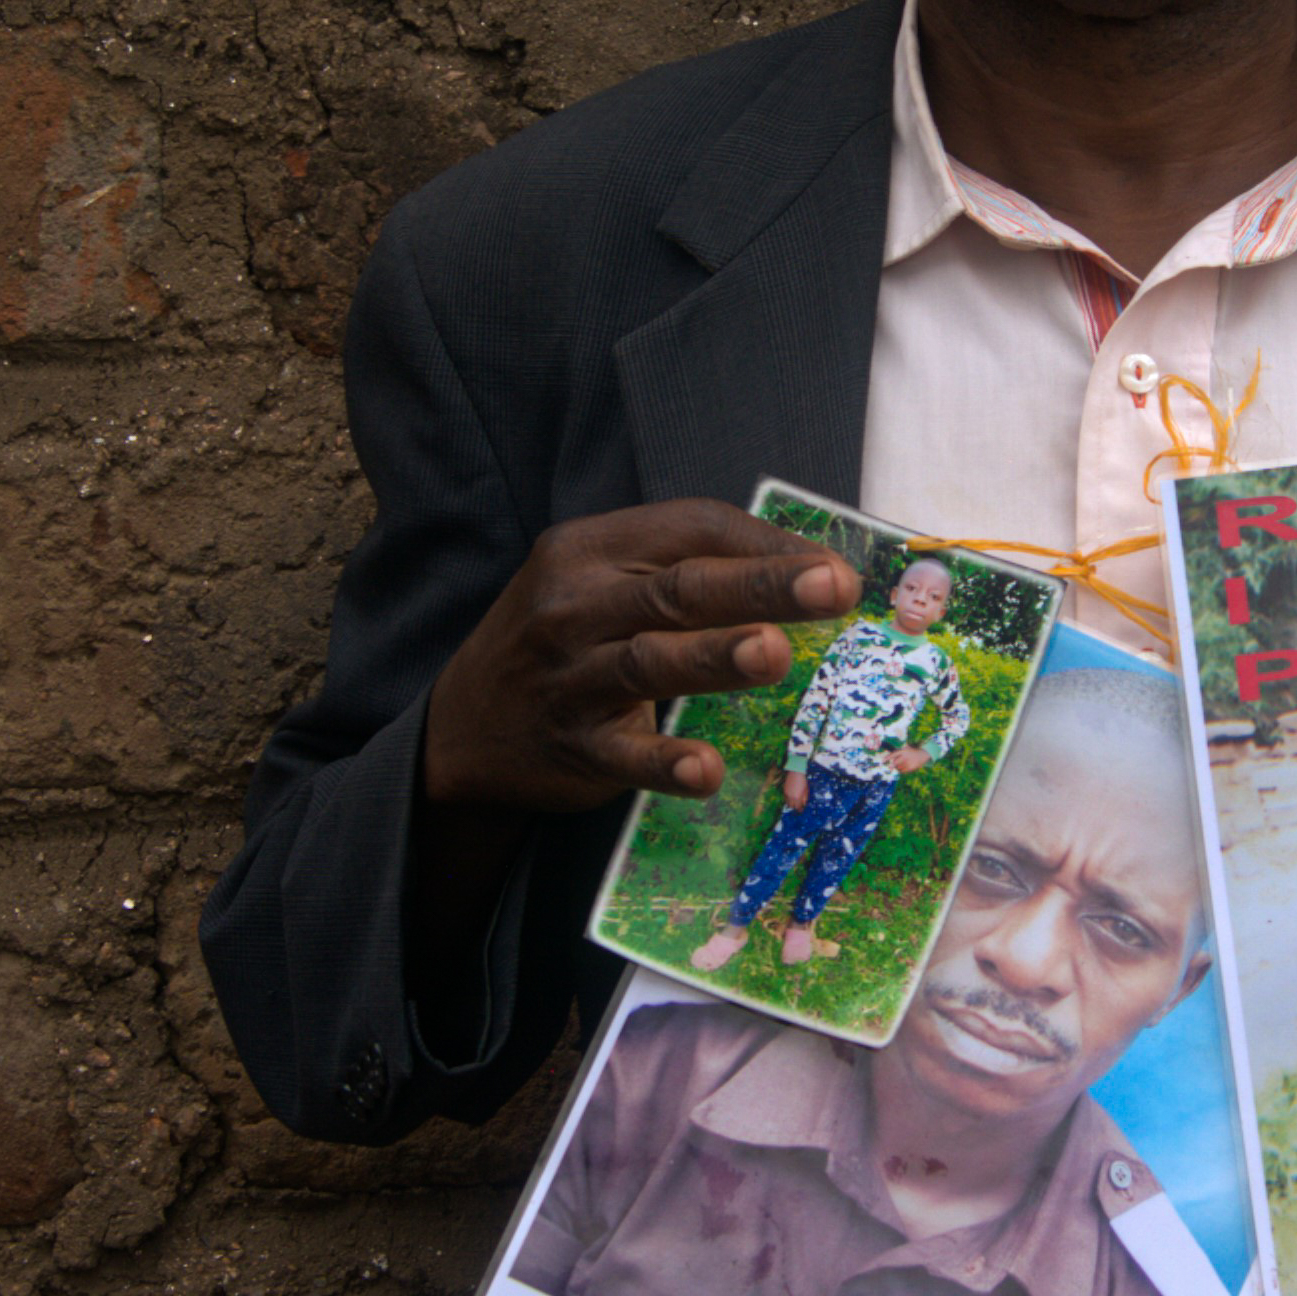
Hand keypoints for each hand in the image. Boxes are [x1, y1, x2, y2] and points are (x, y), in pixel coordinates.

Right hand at [422, 500, 856, 814]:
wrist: (464, 728)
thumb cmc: (563, 641)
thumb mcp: (597, 582)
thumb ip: (678, 569)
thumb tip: (799, 567)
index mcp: (589, 549)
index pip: (689, 528)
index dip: (764, 541)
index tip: (833, 561)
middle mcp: (576, 605)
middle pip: (681, 588)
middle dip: (761, 586)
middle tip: (832, 586)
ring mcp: (571, 678)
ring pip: (651, 661)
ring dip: (716, 656)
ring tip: (775, 652)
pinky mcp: (575, 748)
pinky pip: (625, 755)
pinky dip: (665, 762)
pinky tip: (705, 768)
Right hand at [781, 768, 808, 812]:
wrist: (796, 773)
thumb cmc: (803, 781)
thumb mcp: (806, 790)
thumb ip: (804, 798)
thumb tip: (804, 804)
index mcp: (798, 798)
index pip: (798, 807)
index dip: (800, 809)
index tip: (801, 810)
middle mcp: (791, 797)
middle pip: (792, 806)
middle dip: (795, 807)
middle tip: (798, 807)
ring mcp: (787, 794)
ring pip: (787, 803)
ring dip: (791, 804)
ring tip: (794, 804)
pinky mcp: (784, 791)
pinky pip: (785, 799)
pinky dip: (787, 800)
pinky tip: (790, 799)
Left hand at [887, 746, 927, 773]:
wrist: (923, 754)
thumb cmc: (911, 752)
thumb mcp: (906, 748)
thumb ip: (898, 752)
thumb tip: (890, 759)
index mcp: (903, 751)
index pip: (893, 754)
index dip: (887, 757)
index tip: (882, 760)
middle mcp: (905, 756)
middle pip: (895, 762)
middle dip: (891, 766)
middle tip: (890, 767)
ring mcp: (908, 762)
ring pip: (899, 767)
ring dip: (897, 768)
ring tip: (900, 766)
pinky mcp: (911, 767)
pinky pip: (903, 771)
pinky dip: (901, 770)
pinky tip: (903, 768)